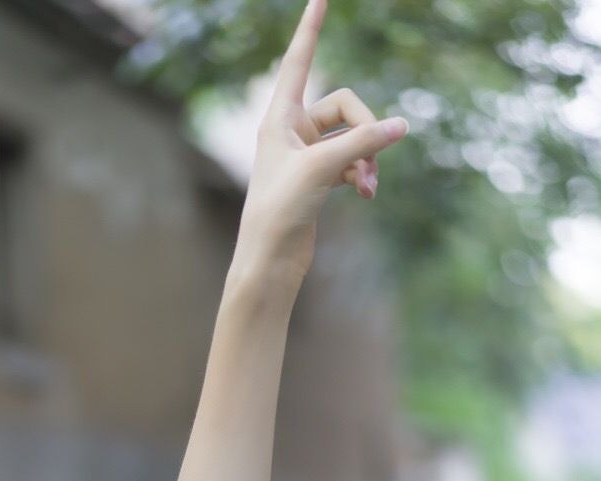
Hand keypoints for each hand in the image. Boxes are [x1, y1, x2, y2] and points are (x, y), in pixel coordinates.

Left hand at [235, 0, 408, 285]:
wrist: (269, 261)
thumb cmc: (280, 211)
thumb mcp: (322, 169)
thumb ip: (363, 143)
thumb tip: (401, 126)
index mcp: (279, 118)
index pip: (299, 60)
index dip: (311, 28)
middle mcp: (291, 131)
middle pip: (345, 106)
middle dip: (365, 130)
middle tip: (371, 160)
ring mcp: (306, 155)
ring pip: (353, 137)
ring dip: (367, 157)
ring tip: (369, 186)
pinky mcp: (318, 179)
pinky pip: (353, 161)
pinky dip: (363, 174)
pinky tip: (367, 193)